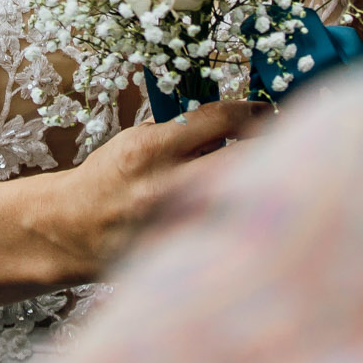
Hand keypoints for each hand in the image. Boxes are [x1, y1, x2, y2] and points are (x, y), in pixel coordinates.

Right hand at [40, 98, 269, 278]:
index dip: (254, 111)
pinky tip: (253, 217)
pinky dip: (244, 222)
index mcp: (153, 149)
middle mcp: (166, 187)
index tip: (269, 110)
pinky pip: (228, 234)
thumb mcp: (138, 141)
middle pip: (244, 161)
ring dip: (264, 187)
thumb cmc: (110, 176)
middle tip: (289, 145)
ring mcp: (176, 225)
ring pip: (244, 201)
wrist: (73, 228)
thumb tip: (235, 125)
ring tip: (277, 180)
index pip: (221, 119)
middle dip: (273, 148)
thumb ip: (183, 134)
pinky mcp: (180, 252)